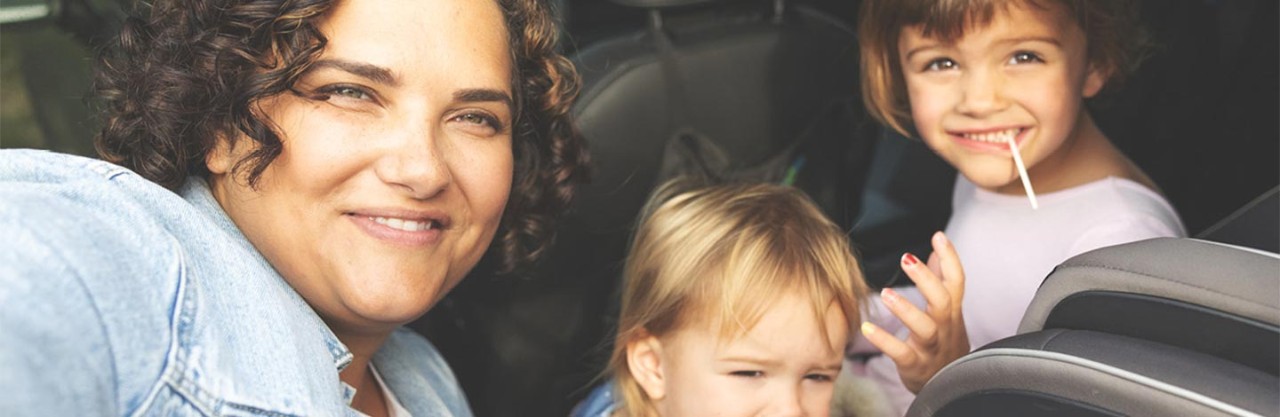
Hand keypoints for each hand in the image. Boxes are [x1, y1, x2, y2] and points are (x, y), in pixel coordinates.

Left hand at [860, 231, 968, 393]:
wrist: (949, 387)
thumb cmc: (944, 343)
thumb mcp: (947, 313)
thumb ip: (942, 282)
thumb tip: (936, 250)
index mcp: (951, 312)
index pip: (957, 282)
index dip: (951, 259)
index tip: (938, 236)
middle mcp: (944, 328)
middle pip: (943, 301)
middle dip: (927, 280)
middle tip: (906, 259)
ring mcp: (931, 348)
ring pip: (925, 328)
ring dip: (906, 310)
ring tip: (885, 293)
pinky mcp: (914, 365)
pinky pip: (900, 353)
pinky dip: (884, 340)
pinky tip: (866, 328)